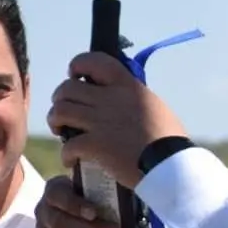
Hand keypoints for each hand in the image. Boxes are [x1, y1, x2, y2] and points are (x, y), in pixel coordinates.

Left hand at [46, 52, 187, 189]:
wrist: (171, 166)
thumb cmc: (170, 142)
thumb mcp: (156, 108)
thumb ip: (136, 100)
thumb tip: (125, 100)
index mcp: (128, 87)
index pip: (95, 61)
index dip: (78, 65)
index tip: (76, 76)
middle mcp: (111, 100)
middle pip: (68, 88)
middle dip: (61, 99)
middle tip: (66, 112)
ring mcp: (101, 122)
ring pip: (60, 112)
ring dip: (56, 121)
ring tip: (61, 131)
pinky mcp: (96, 146)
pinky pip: (67, 145)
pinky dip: (66, 154)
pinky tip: (71, 161)